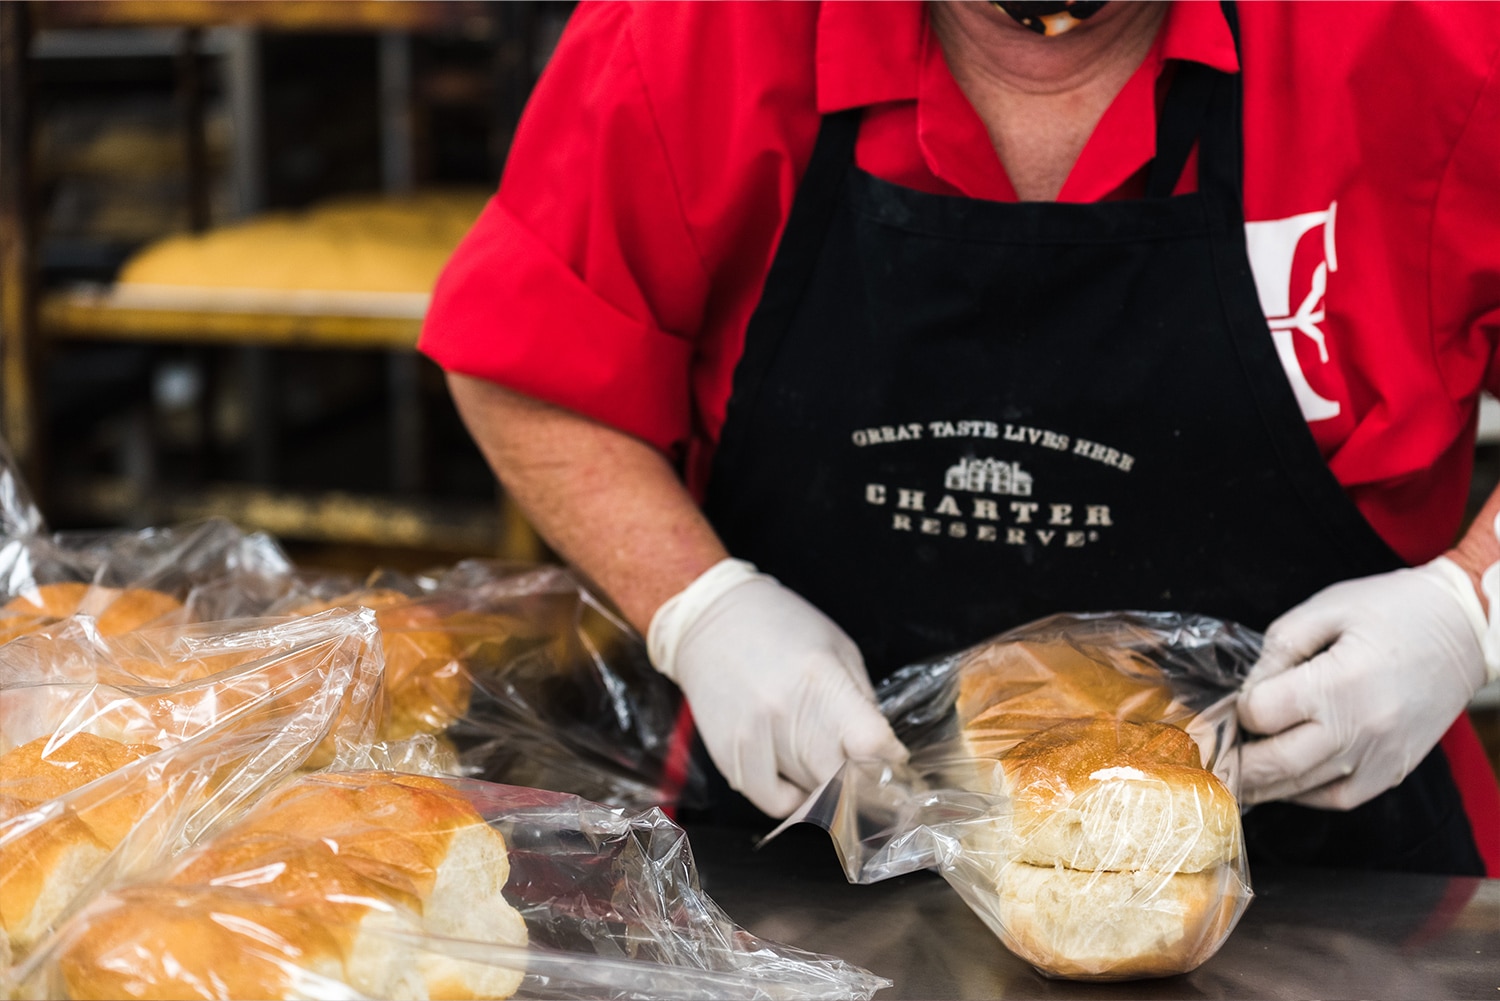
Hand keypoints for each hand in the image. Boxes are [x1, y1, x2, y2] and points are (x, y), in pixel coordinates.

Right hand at [649, 559, 907, 816]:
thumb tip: (881, 752)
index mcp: (821, 678)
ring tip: (825, 768)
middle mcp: (785, 712)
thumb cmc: (781, 627)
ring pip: (808, 796)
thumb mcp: (837, 648)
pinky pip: (770, 802)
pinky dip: (789, 800)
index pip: (870, 743)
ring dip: (824, 792)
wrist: (707, 622)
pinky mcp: (727, 755)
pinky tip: (794, 779)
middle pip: (842, 780)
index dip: (890, 760)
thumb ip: (861, 701)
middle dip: (861, 784)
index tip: (893, 762)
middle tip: (866, 777)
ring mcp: (752, 737)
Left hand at [1237, 558, 1487, 809]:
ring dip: (1262, 786)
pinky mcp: (1394, 770)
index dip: (1240, 706)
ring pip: (1303, 788)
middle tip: (1209, 759)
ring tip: (1232, 777)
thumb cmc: (1392, 610)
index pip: (1261, 713)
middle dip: (1235, 763)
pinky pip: (1338, 798)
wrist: (1464, 630)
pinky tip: (1284, 779)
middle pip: (1276, 763)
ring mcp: (1379, 756)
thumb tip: (1246, 690)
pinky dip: (1304, 793)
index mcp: (1338, 683)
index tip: (1234, 700)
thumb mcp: (1326, 609)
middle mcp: (1360, 729)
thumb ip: (1278, 650)